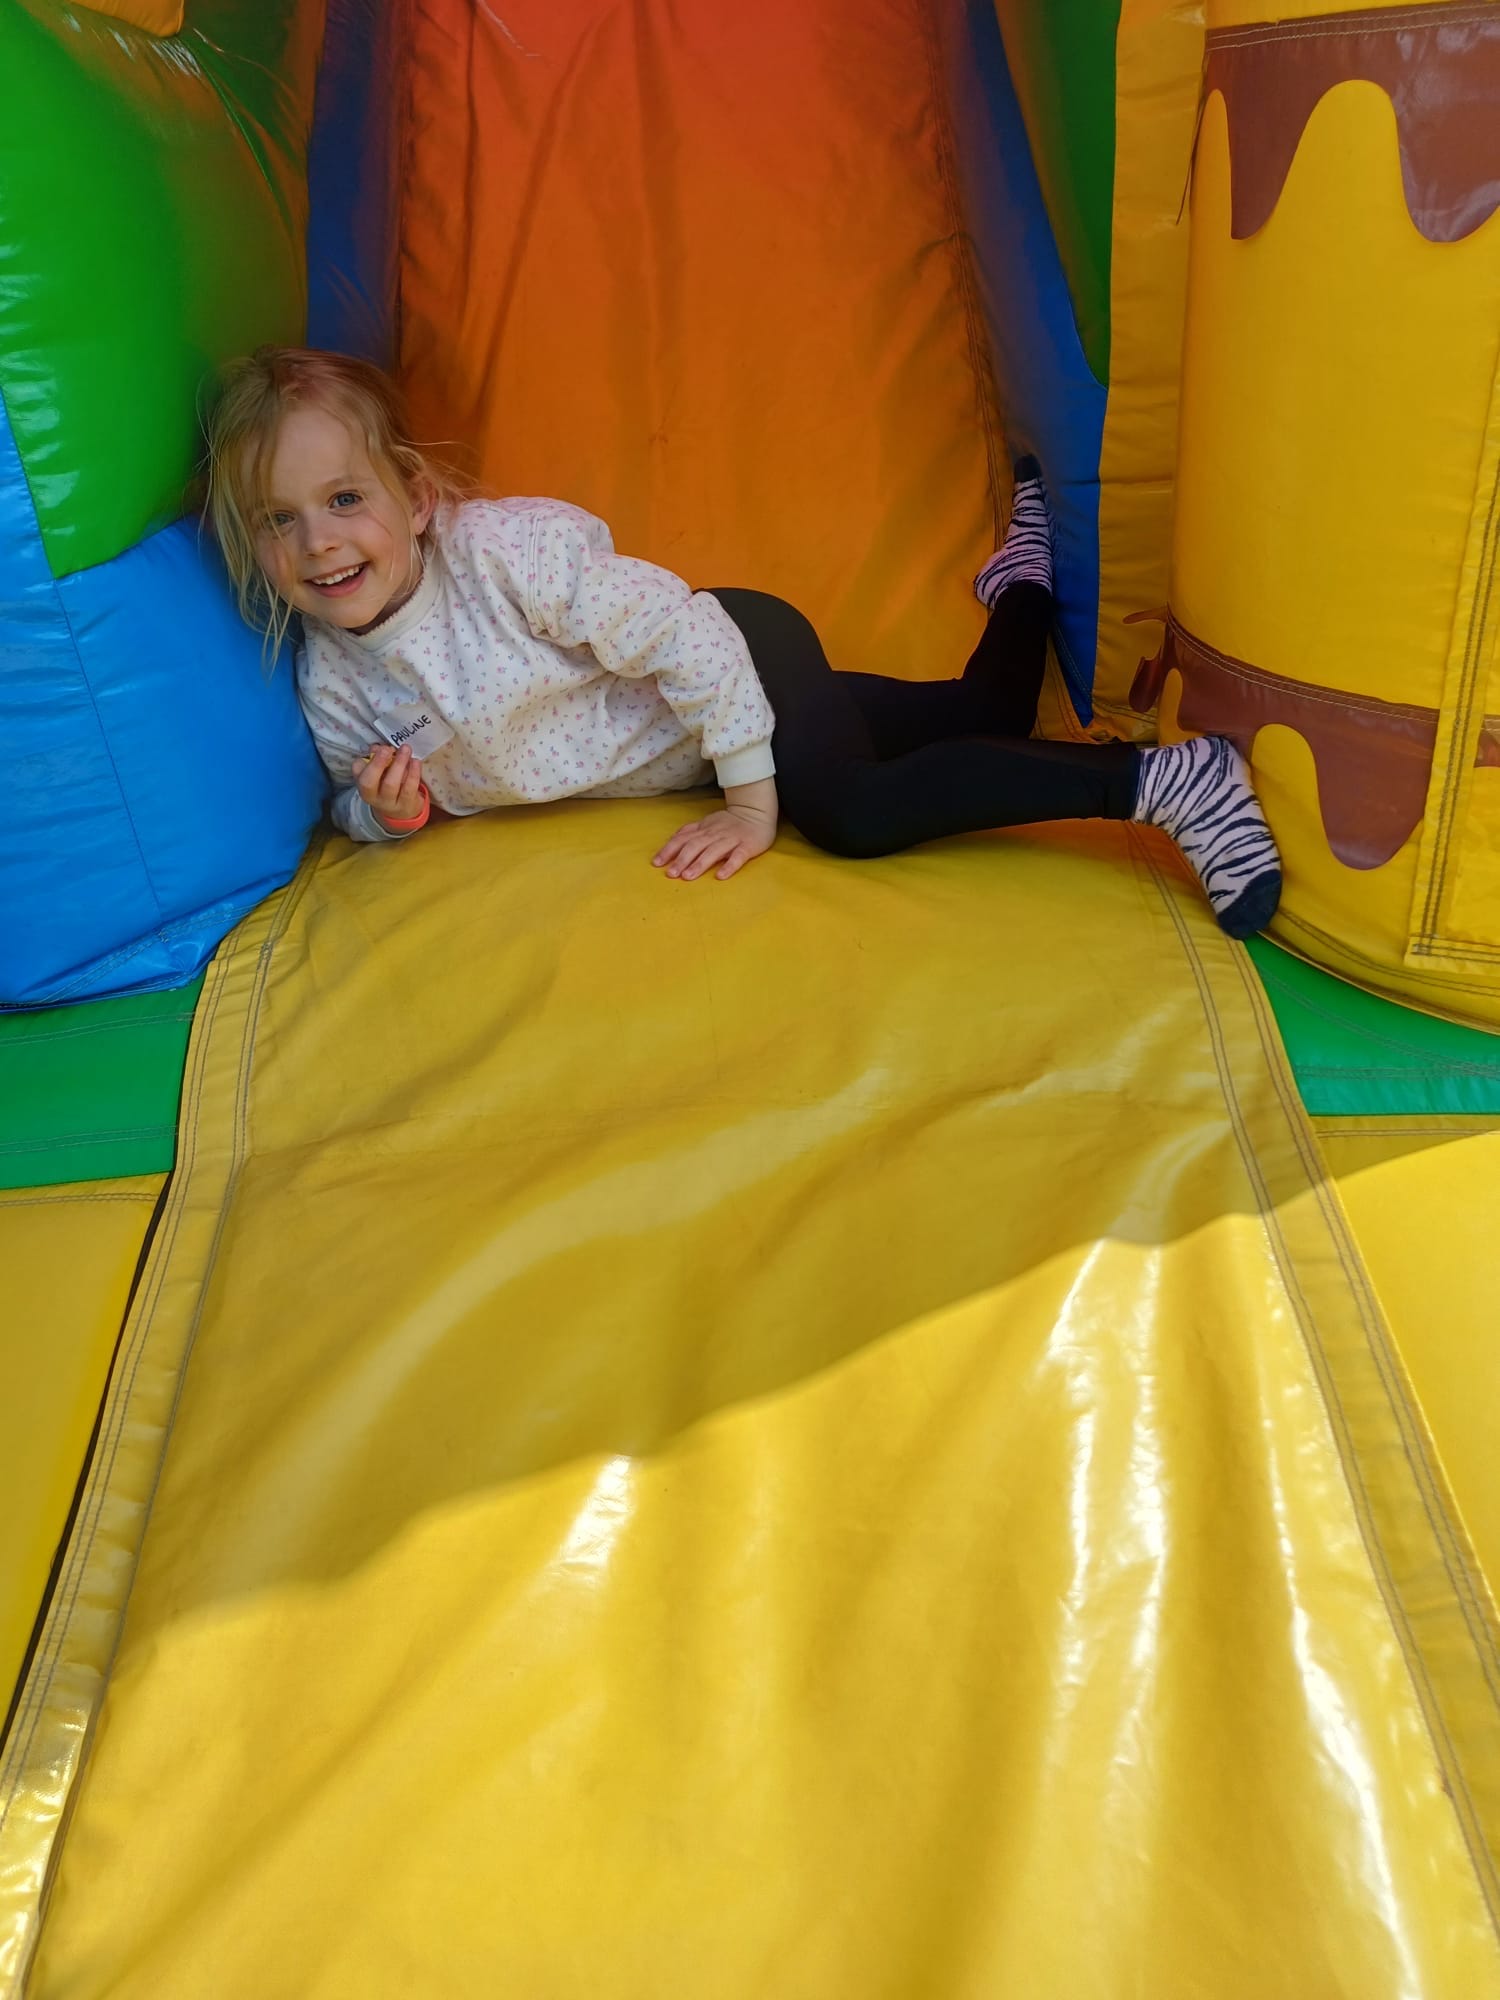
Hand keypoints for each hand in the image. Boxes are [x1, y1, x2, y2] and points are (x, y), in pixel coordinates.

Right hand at [352, 742, 424, 827]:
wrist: (402, 812)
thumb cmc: (389, 786)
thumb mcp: (381, 774)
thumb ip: (377, 759)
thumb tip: (377, 747)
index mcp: (364, 786)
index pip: (357, 773)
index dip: (363, 761)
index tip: (376, 748)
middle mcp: (373, 797)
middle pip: (369, 782)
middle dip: (377, 763)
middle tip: (387, 749)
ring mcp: (390, 803)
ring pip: (391, 784)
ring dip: (398, 764)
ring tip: (405, 749)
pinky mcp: (407, 805)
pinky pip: (409, 788)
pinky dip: (413, 773)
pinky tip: (415, 761)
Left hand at [652, 804, 776, 880]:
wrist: (757, 814)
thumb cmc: (729, 823)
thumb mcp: (707, 823)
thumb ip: (691, 831)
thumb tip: (672, 840)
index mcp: (704, 829)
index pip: (683, 838)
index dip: (669, 850)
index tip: (657, 863)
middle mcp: (715, 834)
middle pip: (696, 845)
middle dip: (682, 859)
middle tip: (671, 874)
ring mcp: (731, 840)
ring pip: (713, 851)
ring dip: (700, 864)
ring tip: (688, 876)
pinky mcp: (747, 846)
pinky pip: (738, 857)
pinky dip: (729, 866)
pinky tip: (720, 876)